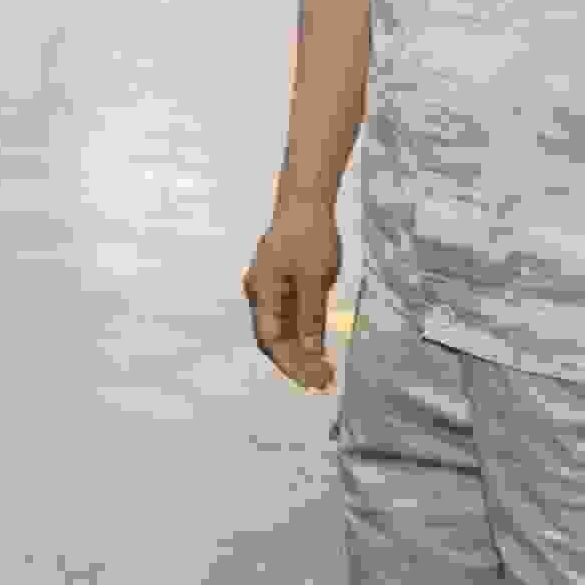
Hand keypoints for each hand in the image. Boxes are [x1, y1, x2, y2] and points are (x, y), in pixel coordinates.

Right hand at [242, 205, 340, 392]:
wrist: (305, 202)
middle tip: (323, 382)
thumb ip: (310, 315)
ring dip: (299, 352)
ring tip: (323, 371)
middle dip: (295, 363)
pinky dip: (301, 335)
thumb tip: (308, 350)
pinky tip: (317, 347)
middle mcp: (260, 293)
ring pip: (279, 330)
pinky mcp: (280, 286)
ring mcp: (268, 289)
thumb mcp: (315, 277)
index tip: (314, 380)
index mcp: (263, 291)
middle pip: (272, 338)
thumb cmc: (310, 236)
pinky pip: (286, 317)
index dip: (291, 363)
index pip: (270, 339)